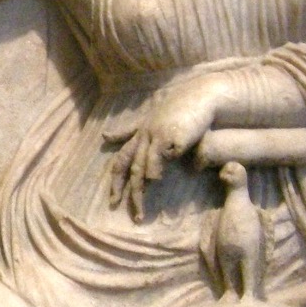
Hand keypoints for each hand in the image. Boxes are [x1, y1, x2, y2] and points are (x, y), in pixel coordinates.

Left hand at [105, 75, 223, 220]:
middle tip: (123, 210)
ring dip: (140, 190)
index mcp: (138, 133)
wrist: (201, 96)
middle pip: (130, 167)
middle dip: (124, 190)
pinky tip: (158, 180)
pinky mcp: (171, 136)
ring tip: (141, 209)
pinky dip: (157, 170)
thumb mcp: (149, 118)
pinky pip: (161, 157)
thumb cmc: (178, 108)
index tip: (113, 201)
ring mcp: (157, 136)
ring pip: (142, 167)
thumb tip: (104, 135)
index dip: (115, 180)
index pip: (121, 159)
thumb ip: (128, 130)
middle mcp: (144, 135)